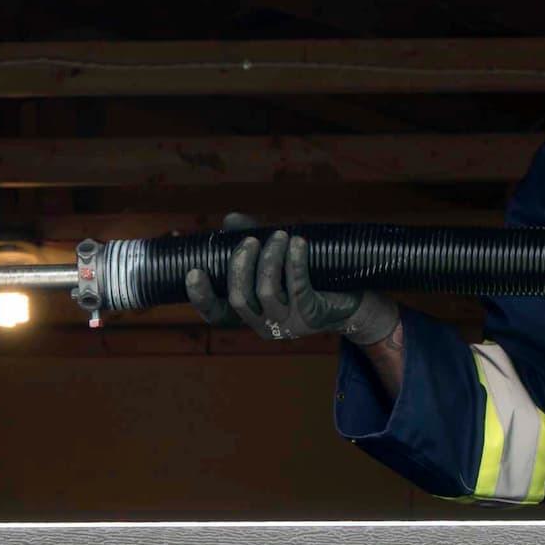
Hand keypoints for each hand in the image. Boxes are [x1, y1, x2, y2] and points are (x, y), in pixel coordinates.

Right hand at [184, 225, 397, 345]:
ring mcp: (288, 323)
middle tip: (250, 240)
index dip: (201, 296)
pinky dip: (295, 262)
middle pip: (238, 299)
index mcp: (251, 315)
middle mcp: (265, 324)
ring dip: (270, 258)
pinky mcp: (312, 314)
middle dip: (240, 265)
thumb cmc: (308, 279)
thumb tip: (230, 219)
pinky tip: (297, 243)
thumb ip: (252, 242)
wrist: (352, 300)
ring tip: (280, 235)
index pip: (216, 314)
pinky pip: (298, 287)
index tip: (193, 271)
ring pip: (266, 292)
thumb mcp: (277, 262)